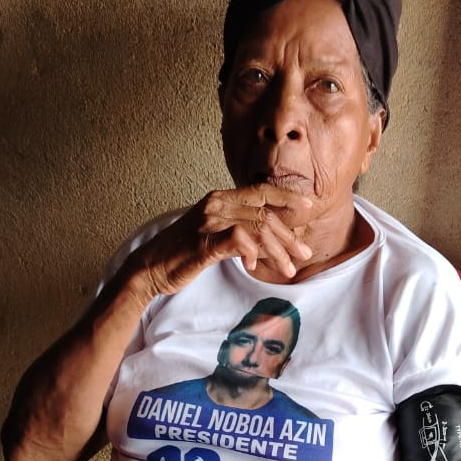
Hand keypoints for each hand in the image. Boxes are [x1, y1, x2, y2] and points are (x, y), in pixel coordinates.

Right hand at [120, 186, 314, 301]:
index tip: (310, 207)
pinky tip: (255, 266)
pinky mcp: (203, 241)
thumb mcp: (217, 236)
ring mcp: (209, 221)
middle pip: (264, 214)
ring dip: (277, 250)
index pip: (262, 191)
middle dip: (289, 235)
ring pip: (257, 228)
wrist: (150, 267)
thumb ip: (243, 233)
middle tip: (304, 253)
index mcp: (222, 198)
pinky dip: (252, 252)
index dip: (288, 197)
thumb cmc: (183, 253)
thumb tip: (274, 242)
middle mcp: (217, 204)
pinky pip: (238, 239)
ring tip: (289, 268)